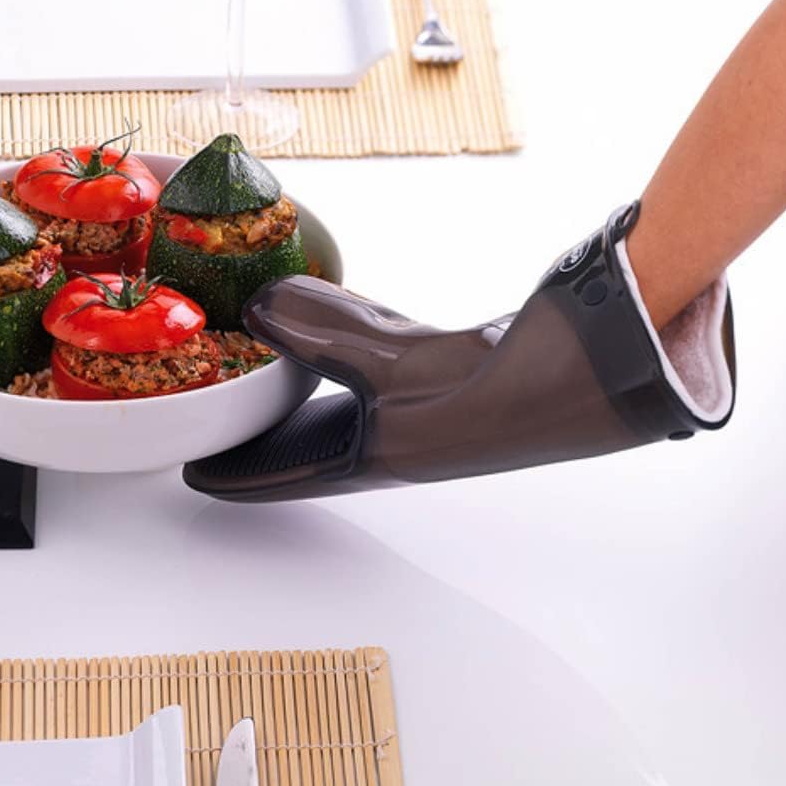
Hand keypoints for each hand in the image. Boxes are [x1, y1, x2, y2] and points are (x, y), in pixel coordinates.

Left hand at [183, 205, 735, 501]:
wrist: (593, 368)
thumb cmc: (500, 390)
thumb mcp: (395, 362)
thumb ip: (322, 332)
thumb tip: (259, 307)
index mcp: (369, 459)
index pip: (280, 476)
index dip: (235, 476)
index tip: (191, 478)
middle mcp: (389, 439)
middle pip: (302, 436)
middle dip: (259, 429)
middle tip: (215, 418)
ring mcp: (417, 407)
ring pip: (336, 390)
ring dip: (297, 377)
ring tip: (260, 366)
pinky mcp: (443, 370)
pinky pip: (372, 354)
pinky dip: (344, 333)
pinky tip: (330, 308)